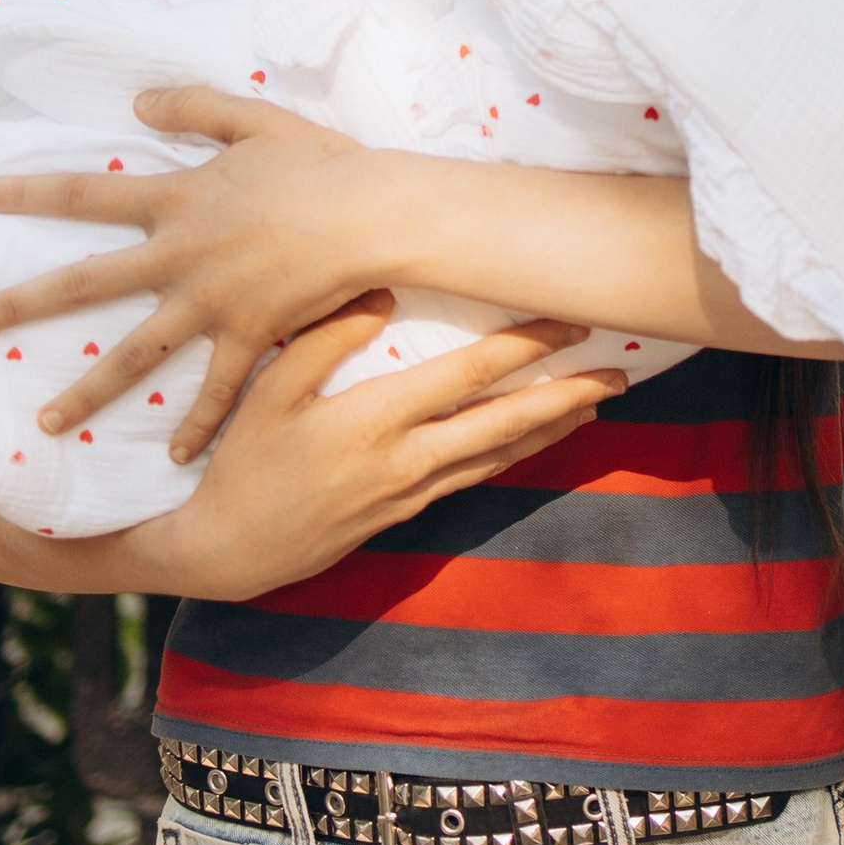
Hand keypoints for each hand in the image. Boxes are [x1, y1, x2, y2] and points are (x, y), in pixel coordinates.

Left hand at [0, 87, 397, 461]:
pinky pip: (217, 390)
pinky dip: (198, 425)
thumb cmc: (322, 163)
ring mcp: (210, 302)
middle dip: (18, 304)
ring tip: (44, 423)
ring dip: (86, 392)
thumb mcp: (255, 119)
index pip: (86, 193)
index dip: (30, 192)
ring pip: (134, 356)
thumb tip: (137, 103)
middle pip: (83, 284)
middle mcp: (179, 255)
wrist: (371, 214)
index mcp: (177, 199)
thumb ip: (194, 108)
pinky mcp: (249, 335)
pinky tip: (175, 460)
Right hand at [132, 297, 622, 600]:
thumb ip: (325, 338)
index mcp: (377, 420)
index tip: (570, 319)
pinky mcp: (404, 515)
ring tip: (594, 404)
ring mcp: (411, 493)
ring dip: (550, 428)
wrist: (226, 552)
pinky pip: (474, 478)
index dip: (526, 345)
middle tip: (617, 373)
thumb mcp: (267, 391)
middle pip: (506, 421)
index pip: (471, 374)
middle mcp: (408, 460)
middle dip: (567, 394)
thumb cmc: (241, 464)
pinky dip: (512, 455)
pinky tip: (531, 441)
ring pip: (499, 455)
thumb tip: (381, 292)